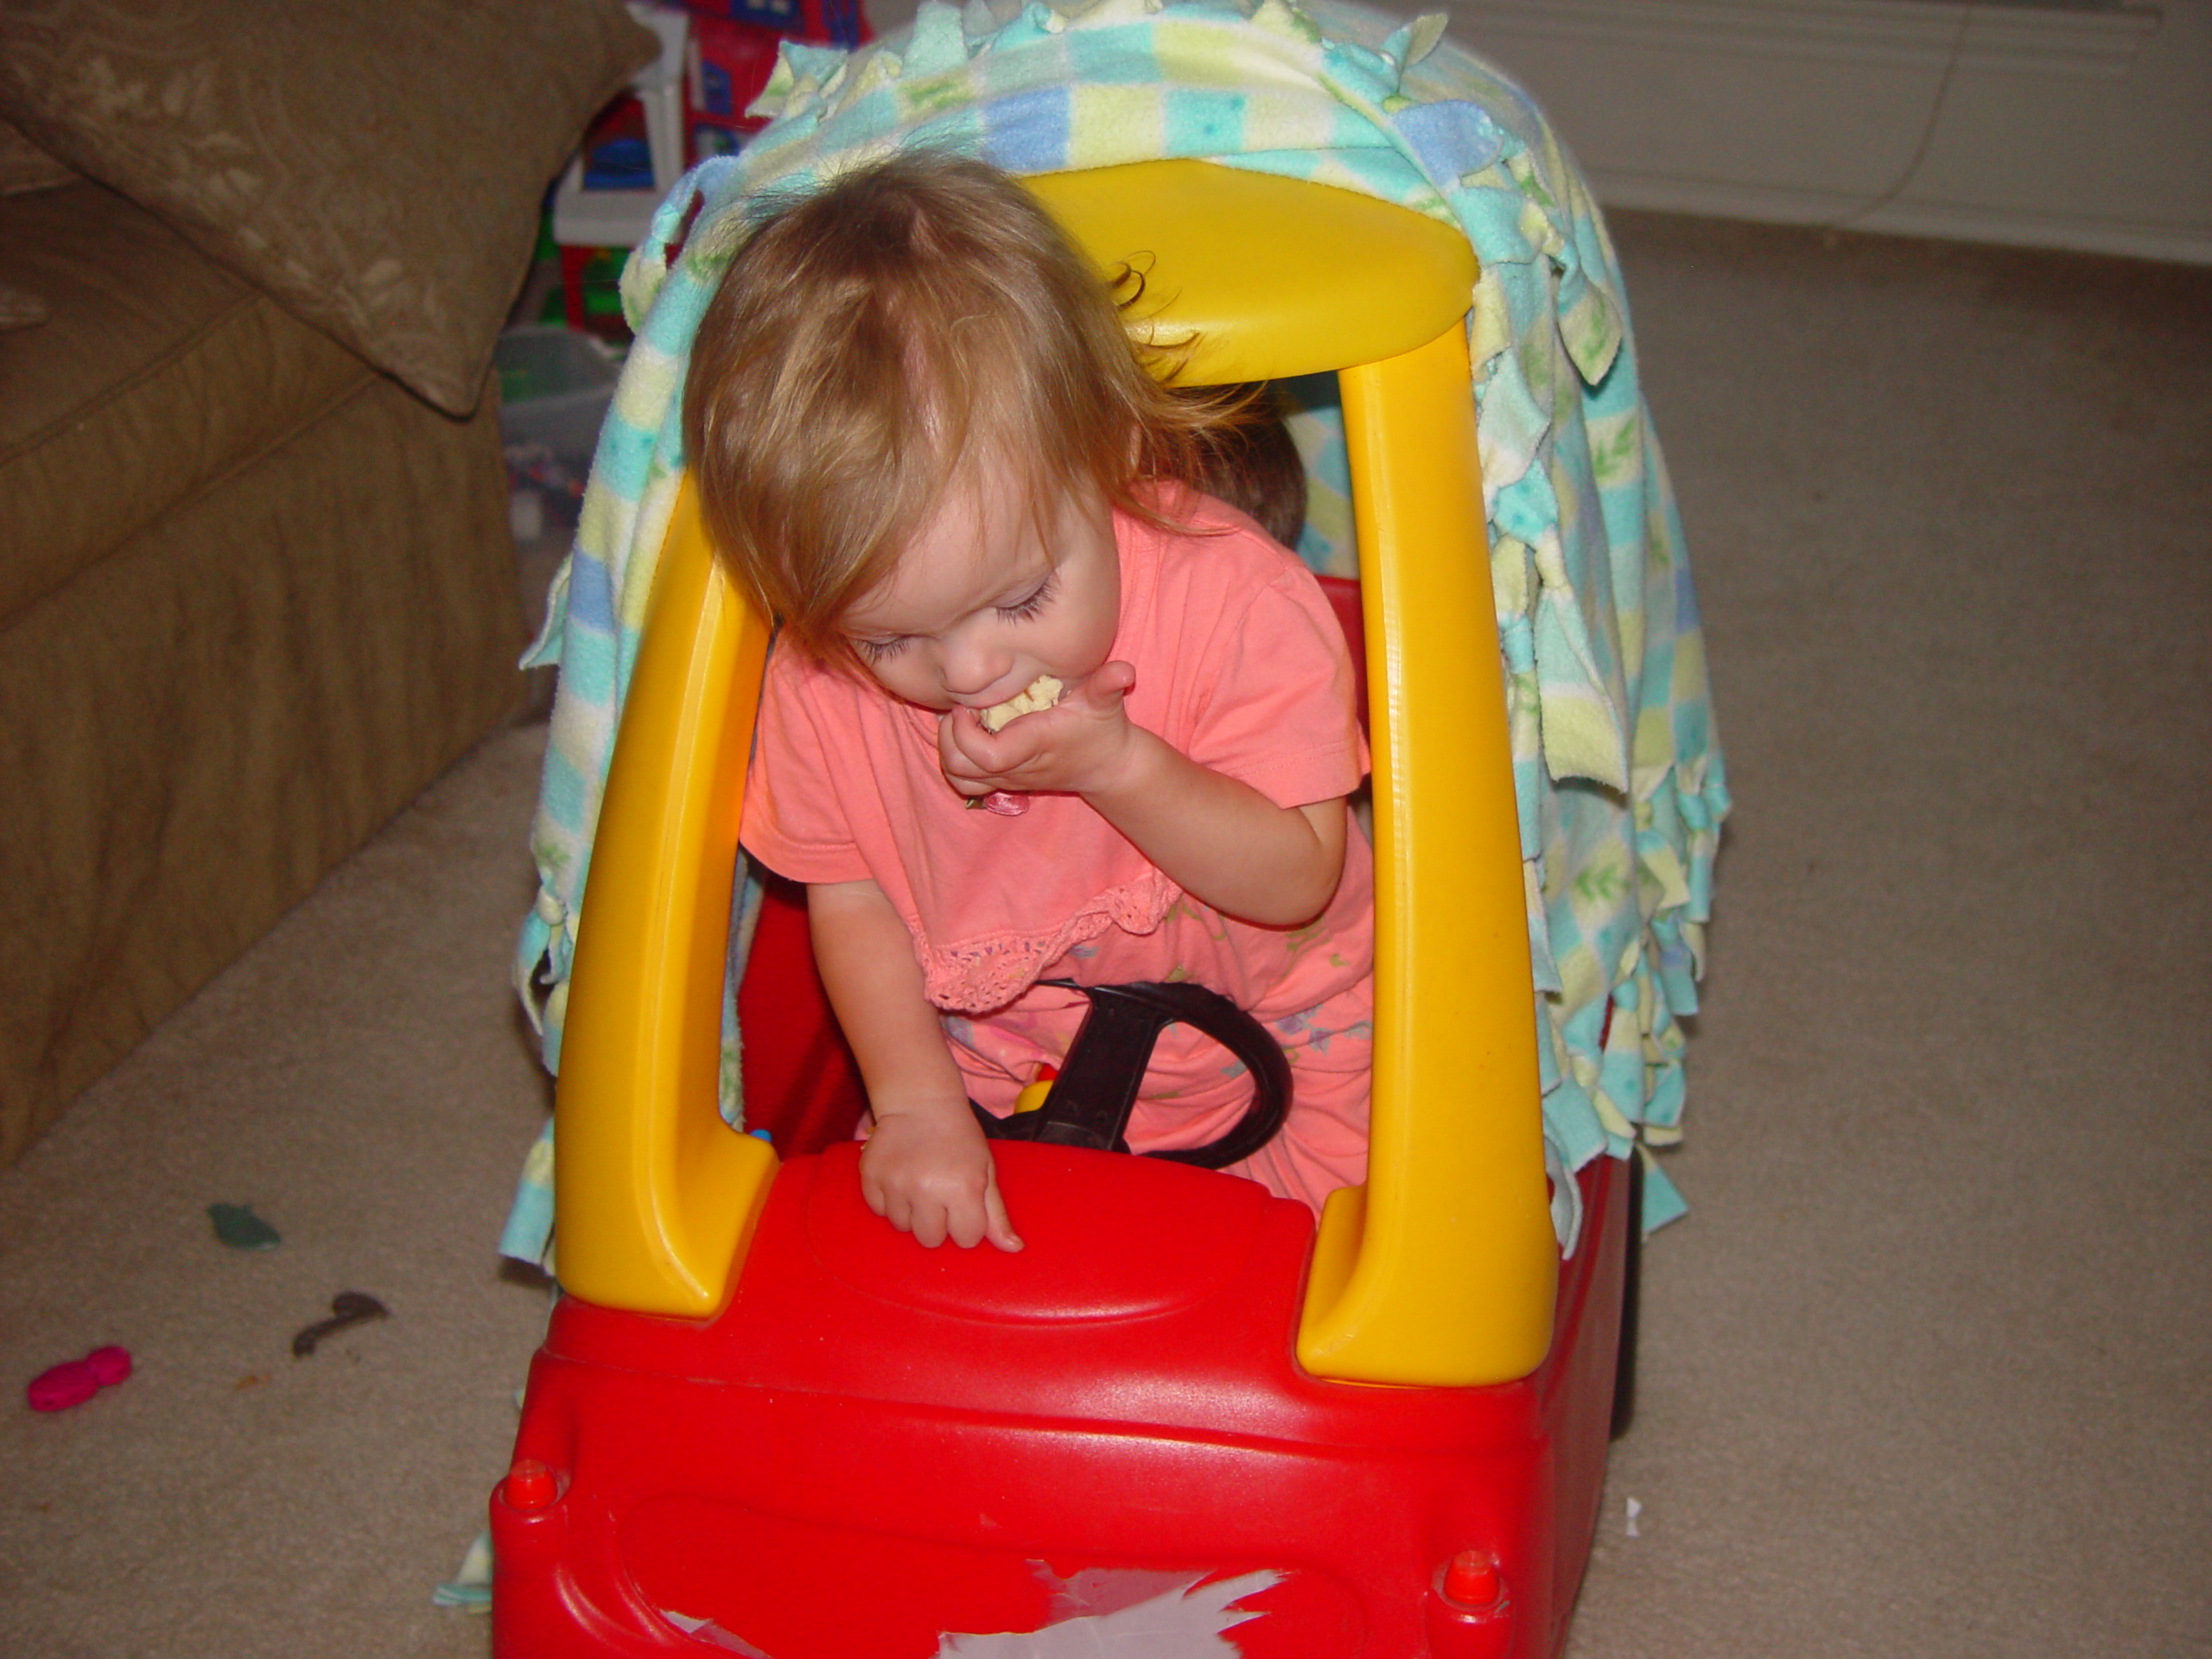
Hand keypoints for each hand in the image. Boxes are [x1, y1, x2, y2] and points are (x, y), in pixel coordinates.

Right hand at [858, 1106, 1022, 1250]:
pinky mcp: (870, 1176)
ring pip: (902, 1227)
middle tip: (939, 1194)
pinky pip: (878, 1210)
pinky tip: (900, 1178)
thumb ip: (996, 1215)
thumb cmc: (960, 1139)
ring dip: (911, 1212)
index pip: (966, 1239)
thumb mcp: (985, 1172)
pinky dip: (888, 1200)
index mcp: (963, 1188)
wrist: (921, 1103)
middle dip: (937, 1223)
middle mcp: (927, 1188)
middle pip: (930, 1240)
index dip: (967, 1224)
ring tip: (918, 1183)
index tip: (964, 1203)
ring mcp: (895, 1182)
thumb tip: (1013, 1248)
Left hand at [939, 662, 1141, 799]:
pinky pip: (966, 783)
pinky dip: (957, 763)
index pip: (985, 755)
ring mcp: (1007, 778)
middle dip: (949, 737)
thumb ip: (1109, 684)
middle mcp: (1015, 768)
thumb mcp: (1105, 702)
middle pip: (960, 768)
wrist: (1108, 767)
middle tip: (959, 708)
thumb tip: (1125, 670)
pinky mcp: (1003, 781)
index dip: (965, 733)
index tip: (967, 705)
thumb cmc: (1103, 729)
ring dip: (949, 749)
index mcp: (1033, 746)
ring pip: (958, 778)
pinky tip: (967, 737)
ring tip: (959, 721)